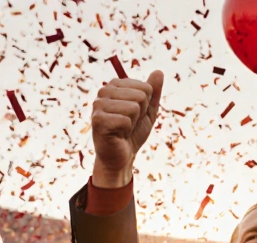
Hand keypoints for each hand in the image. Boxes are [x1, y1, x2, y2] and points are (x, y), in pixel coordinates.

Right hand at [90, 70, 163, 188]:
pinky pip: (125, 120)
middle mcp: (104, 91)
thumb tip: (159, 71)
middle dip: (140, 114)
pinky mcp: (97, 120)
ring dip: (133, 123)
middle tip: (128, 124)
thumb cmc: (133, 133)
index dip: (145, 106)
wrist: (122, 156)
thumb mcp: (148, 111)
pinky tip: (117, 135)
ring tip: (122, 129)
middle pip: (141, 96)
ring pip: (134, 107)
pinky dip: (126, 131)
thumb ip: (153, 92)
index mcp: (115, 85)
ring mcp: (98, 105)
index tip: (134, 116)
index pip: (146, 88)